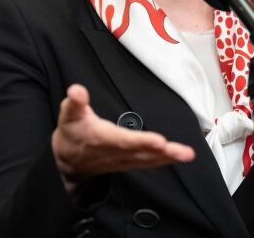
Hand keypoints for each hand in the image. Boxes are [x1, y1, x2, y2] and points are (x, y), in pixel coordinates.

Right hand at [51, 84, 194, 191]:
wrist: (67, 161)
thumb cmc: (72, 132)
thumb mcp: (69, 115)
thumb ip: (74, 102)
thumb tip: (76, 90)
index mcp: (102, 138)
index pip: (124, 140)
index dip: (141, 142)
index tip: (159, 141)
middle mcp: (115, 152)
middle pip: (142, 153)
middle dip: (164, 152)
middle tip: (184, 151)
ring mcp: (123, 160)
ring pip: (148, 160)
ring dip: (168, 158)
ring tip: (187, 154)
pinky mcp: (128, 163)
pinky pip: (148, 163)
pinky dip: (163, 161)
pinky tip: (177, 158)